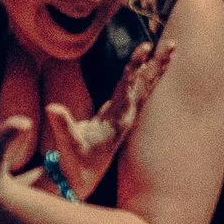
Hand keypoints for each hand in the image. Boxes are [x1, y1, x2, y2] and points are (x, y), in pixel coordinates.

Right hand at [41, 33, 177, 199]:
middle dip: (157, 64)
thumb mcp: (68, 145)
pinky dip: (146, 77)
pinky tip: (150, 67)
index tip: (144, 47)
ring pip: (145, 87)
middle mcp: (126, 117)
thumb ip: (62, 125)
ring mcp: (125, 116)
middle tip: (171, 44)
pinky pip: (138, 92)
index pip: (128, 87)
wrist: (82, 179)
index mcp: (116, 119)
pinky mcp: (121, 116)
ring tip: (169, 49)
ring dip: (156, 68)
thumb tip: (52, 108)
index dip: (135, 66)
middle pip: (144, 84)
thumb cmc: (75, 162)